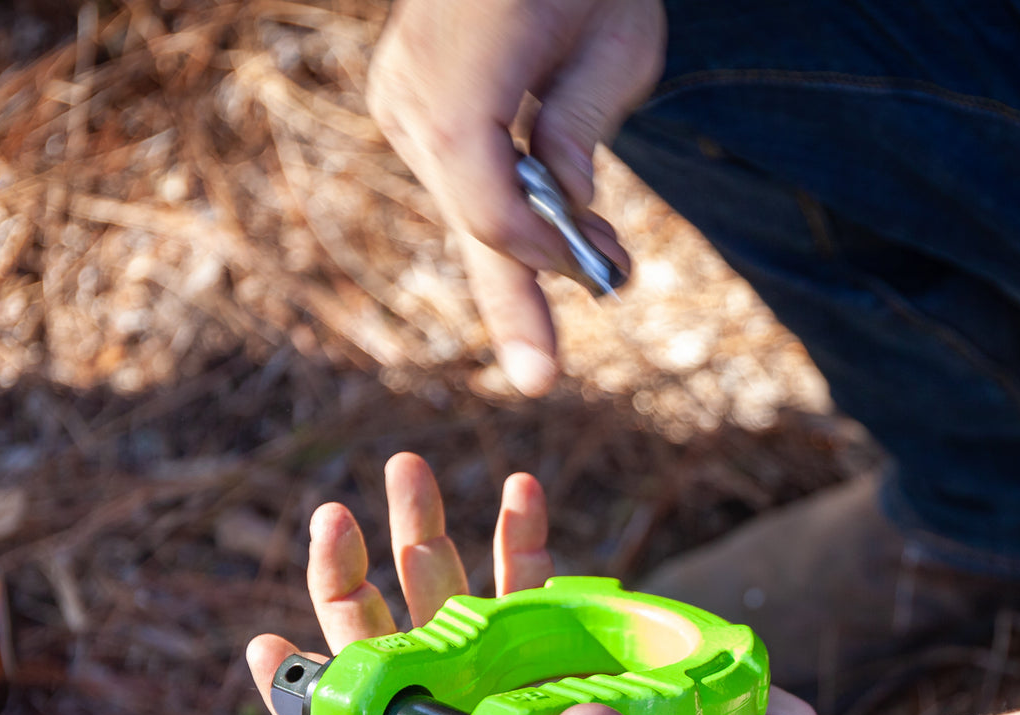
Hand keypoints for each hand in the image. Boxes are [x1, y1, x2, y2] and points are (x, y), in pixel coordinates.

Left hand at [246, 452, 552, 714]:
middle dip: (353, 583)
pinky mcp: (573, 637)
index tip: (266, 651)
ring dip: (422, 534)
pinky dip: (518, 535)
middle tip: (335, 518)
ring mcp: (526, 671)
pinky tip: (520, 490)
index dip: (318, 707)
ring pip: (448, 601)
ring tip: (406, 468)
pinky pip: (527, 581)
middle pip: (396, 652)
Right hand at [366, 0, 665, 394]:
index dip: (535, 249)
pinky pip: (459, 184)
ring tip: (609, 261)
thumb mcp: (618, 31)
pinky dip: (508, 216)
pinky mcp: (407, 107)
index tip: (594, 276)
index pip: (482, 193)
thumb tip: (565, 206)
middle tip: (539, 374)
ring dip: (527, 251)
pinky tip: (563, 230)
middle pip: (467, 215)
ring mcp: (400, 96)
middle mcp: (413, 84)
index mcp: (465, 54)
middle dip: (514, 296)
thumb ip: (583, 121)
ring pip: (464, 207)